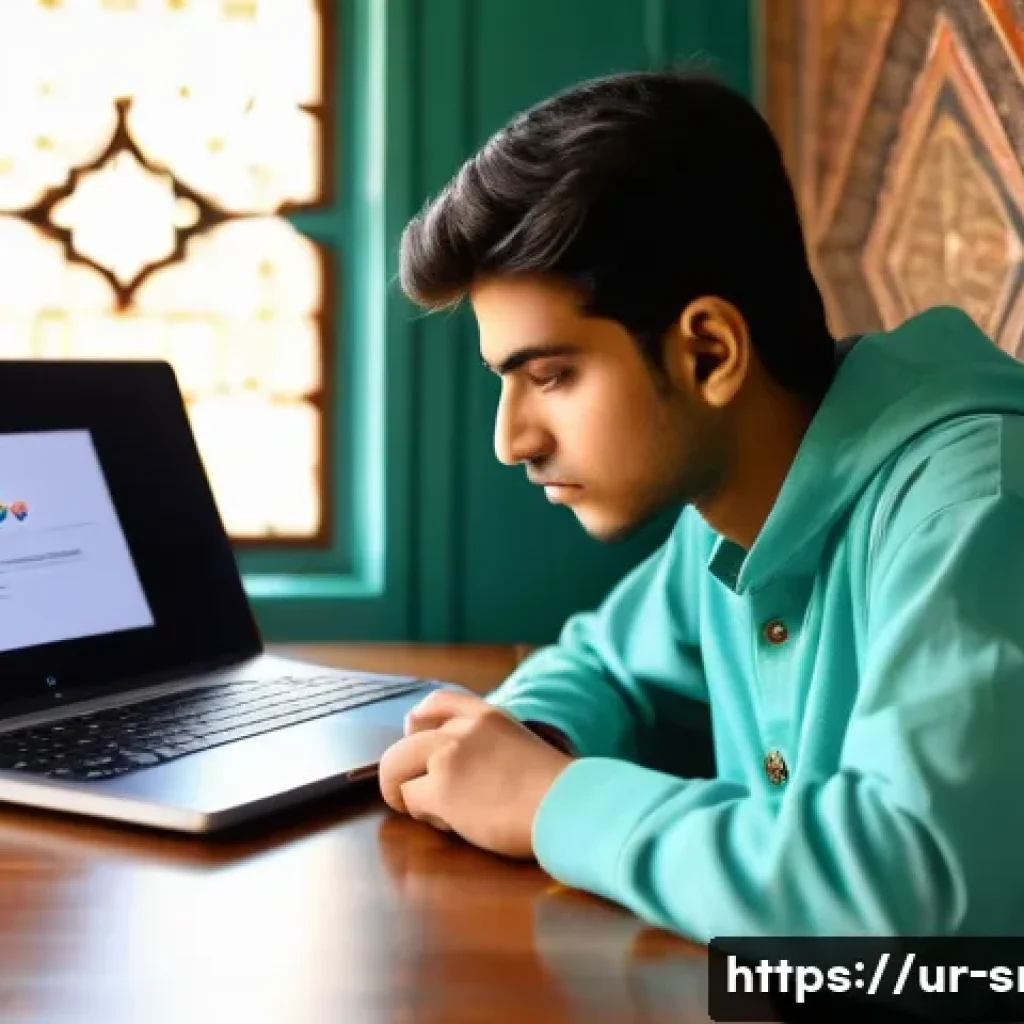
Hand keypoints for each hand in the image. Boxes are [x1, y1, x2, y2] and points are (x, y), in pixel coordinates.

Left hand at [378, 689, 574, 859]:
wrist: (567, 806)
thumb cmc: (555, 790)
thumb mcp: (520, 745)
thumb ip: (488, 745)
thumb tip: (462, 765)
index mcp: (487, 715)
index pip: (436, 703)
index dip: (416, 724)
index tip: (412, 738)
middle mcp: (463, 729)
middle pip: (405, 744)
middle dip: (400, 771)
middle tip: (411, 794)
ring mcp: (449, 755)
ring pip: (397, 770)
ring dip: (409, 794)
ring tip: (438, 813)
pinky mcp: (442, 788)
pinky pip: (411, 801)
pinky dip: (425, 816)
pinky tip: (453, 824)